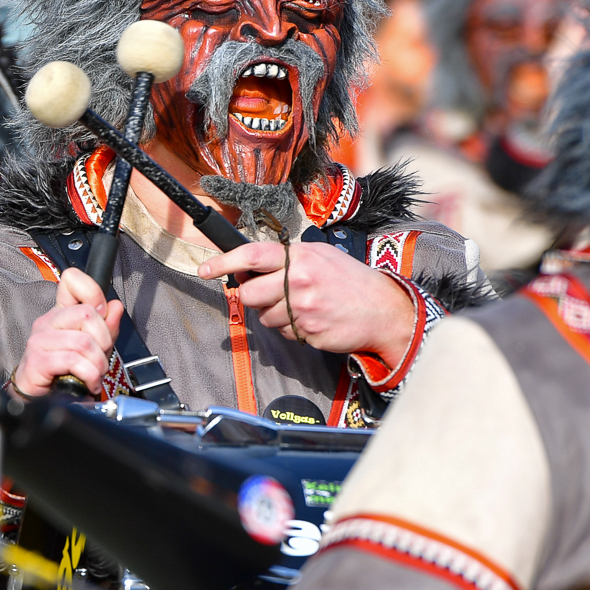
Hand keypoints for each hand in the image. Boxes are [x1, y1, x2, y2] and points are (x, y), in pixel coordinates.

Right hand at [12, 268, 123, 396]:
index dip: (94, 293)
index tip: (102, 315)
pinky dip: (89, 375)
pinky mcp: (38, 360)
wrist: (40, 398)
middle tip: (101, 356)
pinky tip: (89, 382)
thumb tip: (115, 306)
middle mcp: (48, 321)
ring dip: (98, 363)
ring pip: (83, 341)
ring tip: (95, 373)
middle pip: (87, 313)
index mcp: (61, 312)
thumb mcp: (93, 347)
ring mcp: (41, 340)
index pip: (72, 280)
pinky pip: (73, 360)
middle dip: (104, 340)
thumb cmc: (64, 371)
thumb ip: (106, 327)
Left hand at [198, 240, 415, 364]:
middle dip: (254, 297)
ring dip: (276, 315)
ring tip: (303, 306)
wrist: (384, 310)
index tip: (205, 270)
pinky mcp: (309, 333)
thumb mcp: (319, 256)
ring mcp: (303, 310)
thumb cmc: (349, 280)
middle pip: (250, 294)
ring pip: (265, 318)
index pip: (251, 255)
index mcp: (300, 258)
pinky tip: (314, 319)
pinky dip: (294, 329)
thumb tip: (247, 268)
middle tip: (273, 294)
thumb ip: (285, 259)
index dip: (223, 262)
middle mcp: (298, 281)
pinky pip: (285, 334)